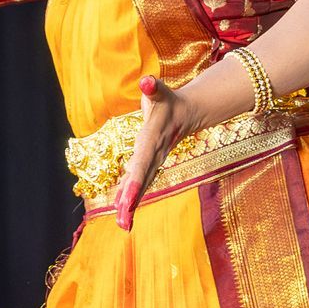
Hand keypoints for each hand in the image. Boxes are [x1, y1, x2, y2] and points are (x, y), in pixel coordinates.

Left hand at [112, 76, 194, 230]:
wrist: (186, 113)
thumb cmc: (167, 100)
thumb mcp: (160, 90)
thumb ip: (152, 87)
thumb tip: (146, 82)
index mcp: (153, 140)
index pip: (142, 162)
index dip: (134, 181)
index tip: (126, 199)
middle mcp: (154, 155)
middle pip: (142, 180)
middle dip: (133, 200)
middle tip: (123, 222)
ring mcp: (153, 162)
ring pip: (142, 186)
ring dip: (132, 205)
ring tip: (122, 225)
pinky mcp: (150, 165)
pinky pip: (140, 183)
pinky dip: (132, 198)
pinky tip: (122, 213)